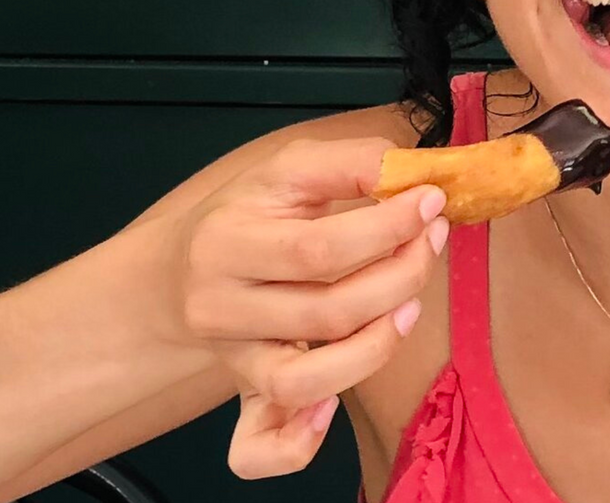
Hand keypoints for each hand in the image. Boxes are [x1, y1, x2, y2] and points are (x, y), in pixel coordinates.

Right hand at [173, 136, 448, 477]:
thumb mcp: (288, 169)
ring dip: (377, 347)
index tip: (430, 202)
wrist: (178, 272)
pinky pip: (260, 446)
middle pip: (328, 311)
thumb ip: (350, 163)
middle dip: (401, 276)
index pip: (320, 248)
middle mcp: (222, 305)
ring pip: (306, 380)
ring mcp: (233, 357)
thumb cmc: (248, 214)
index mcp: (228, 239)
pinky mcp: (244, 393)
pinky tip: (333, 407)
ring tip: (409, 306)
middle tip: (431, 242)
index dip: (389, 229)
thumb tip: (410, 173)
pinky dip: (299, 442)